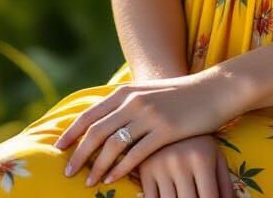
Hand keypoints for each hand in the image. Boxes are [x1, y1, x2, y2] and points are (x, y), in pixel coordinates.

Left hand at [53, 69, 245, 186]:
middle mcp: (134, 100)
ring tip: (88, 182)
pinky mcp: (165, 130)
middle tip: (66, 172)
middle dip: (78, 153)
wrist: (214, 90)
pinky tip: (113, 179)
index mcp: (127, 91)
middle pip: (96, 131)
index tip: (58, 148)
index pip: (90, 114)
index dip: (71, 132)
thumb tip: (103, 121)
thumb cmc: (180, 95)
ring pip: (113, 145)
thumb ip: (127, 103)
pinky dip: (120, 168)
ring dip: (97, 165)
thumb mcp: (149, 92)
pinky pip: (135, 154)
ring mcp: (150, 115)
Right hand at [133, 134, 234, 197]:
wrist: (173, 111)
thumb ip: (225, 184)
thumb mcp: (216, 156)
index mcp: (202, 158)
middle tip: (195, 197)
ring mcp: (159, 165)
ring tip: (183, 196)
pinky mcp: (144, 168)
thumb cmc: (200, 140)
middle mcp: (180, 162)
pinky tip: (170, 196)